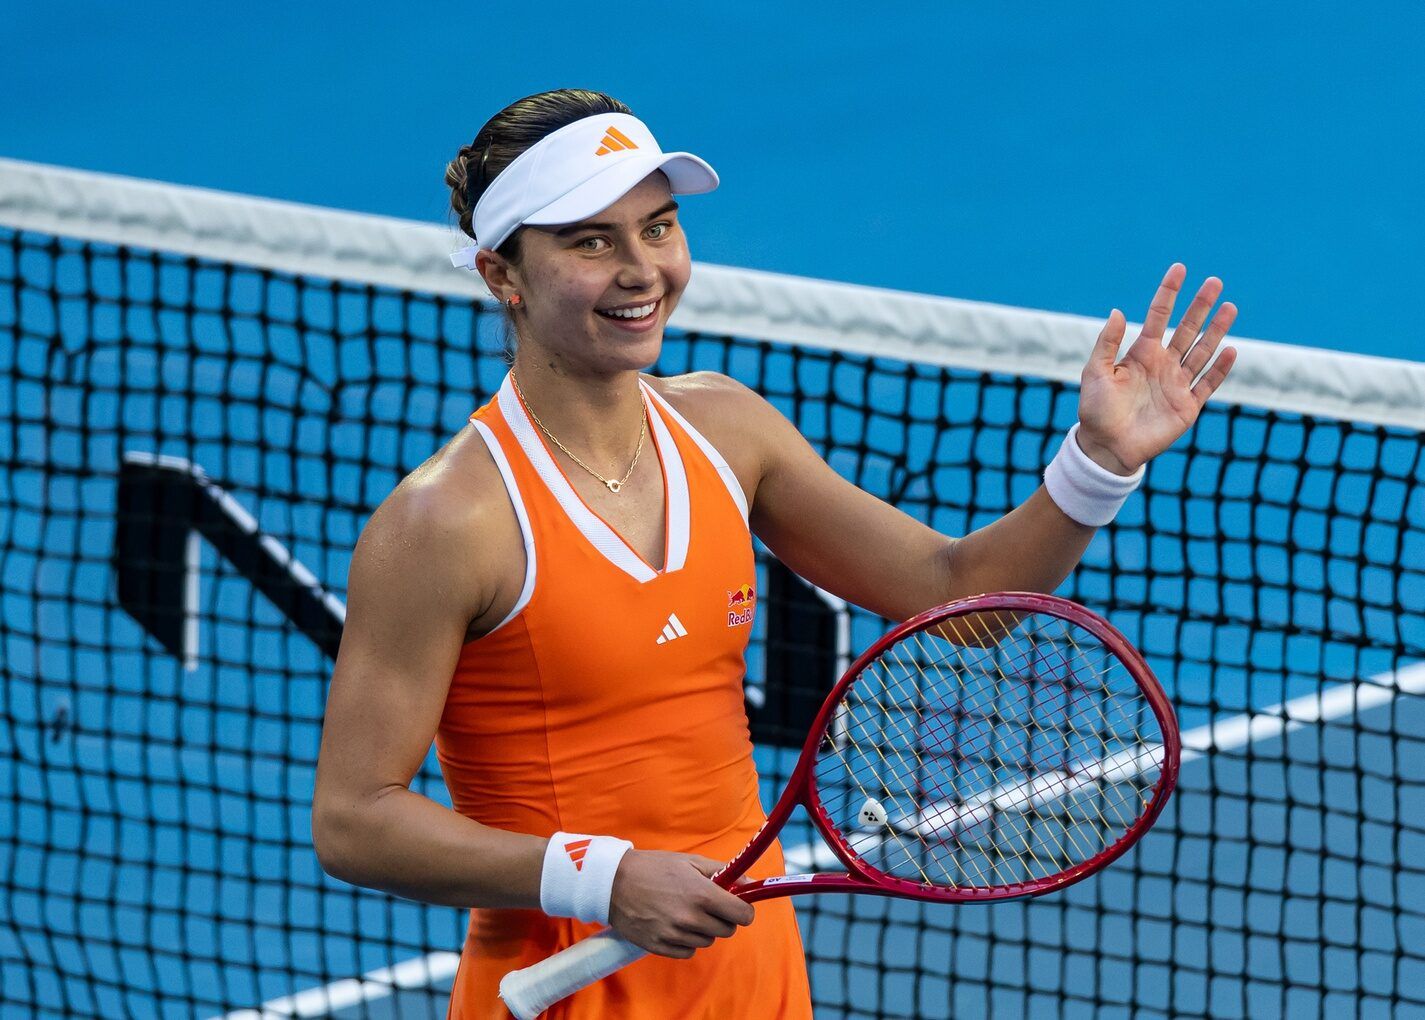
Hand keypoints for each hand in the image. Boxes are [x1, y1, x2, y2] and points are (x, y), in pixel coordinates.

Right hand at [607, 850, 754, 958]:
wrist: (613, 883)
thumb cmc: (654, 868)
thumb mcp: (690, 861)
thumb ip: (723, 872)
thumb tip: (751, 883)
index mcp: (703, 895)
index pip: (743, 916)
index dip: (742, 909)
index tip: (735, 904)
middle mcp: (691, 918)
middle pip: (727, 930)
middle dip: (722, 918)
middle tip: (707, 905)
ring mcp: (675, 935)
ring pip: (707, 941)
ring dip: (703, 929)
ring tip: (685, 911)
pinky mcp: (660, 948)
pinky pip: (688, 952)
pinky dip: (686, 941)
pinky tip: (673, 924)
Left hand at [1076, 264, 1237, 474]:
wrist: (1106, 447)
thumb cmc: (1096, 410)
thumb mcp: (1095, 372)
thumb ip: (1107, 343)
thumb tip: (1118, 311)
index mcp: (1141, 354)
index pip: (1159, 316)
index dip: (1169, 293)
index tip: (1179, 268)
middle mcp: (1162, 365)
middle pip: (1187, 329)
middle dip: (1201, 306)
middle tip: (1215, 282)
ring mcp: (1177, 384)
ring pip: (1202, 351)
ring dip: (1217, 330)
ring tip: (1230, 307)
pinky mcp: (1187, 406)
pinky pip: (1207, 383)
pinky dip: (1220, 369)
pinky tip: (1230, 350)